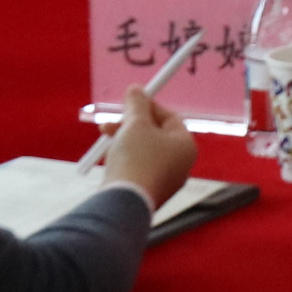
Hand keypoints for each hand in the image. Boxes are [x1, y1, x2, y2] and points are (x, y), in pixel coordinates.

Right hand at [105, 84, 197, 208]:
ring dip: (124, 141)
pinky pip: (139, 169)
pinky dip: (125, 160)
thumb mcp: (135, 124)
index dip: (148, 107)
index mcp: (186, 146)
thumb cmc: (136, 157)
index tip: (128, 102)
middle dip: (130, 125)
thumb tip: (136, 89)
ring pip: (145, 152)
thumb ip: (136, 105)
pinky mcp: (149, 194)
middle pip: (156, 135)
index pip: (169, 118)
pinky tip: (109, 160)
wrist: (124, 203)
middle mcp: (181, 165)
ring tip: (105, 139)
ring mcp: (166, 182)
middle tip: (108, 124)